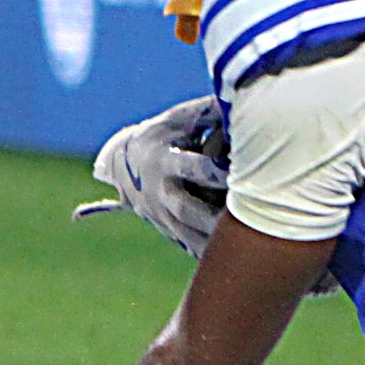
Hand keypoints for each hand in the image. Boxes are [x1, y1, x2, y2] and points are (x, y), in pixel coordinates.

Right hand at [77, 96, 226, 258]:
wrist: (121, 163)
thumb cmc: (161, 134)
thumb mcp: (177, 120)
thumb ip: (206, 112)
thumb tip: (237, 98)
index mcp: (164, 161)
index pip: (189, 166)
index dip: (211, 170)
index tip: (233, 172)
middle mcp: (161, 191)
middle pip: (186, 209)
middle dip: (210, 217)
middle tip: (239, 224)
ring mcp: (162, 214)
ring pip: (188, 234)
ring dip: (212, 243)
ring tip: (242, 253)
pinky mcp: (168, 229)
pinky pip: (190, 246)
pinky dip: (209, 256)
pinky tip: (234, 266)